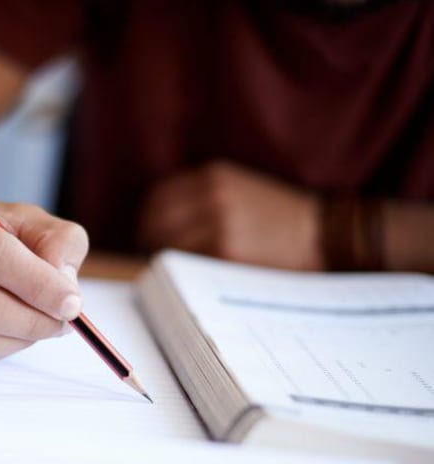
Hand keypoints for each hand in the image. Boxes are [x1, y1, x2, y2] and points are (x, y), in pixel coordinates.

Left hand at [137, 161, 323, 270]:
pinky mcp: (226, 251)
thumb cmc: (281, 218)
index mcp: (213, 176)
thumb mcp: (240, 189)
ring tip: (173, 271)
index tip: (148, 236)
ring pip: (167, 244)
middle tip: (155, 259)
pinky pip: (187, 263)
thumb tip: (158, 224)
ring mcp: (218, 223)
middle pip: (155, 222)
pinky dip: (182, 272)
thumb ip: (202, 198)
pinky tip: (191, 279)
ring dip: (164, 260)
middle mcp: (212, 195)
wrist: (324, 234)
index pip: (157, 198)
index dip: (148, 220)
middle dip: (150, 242)